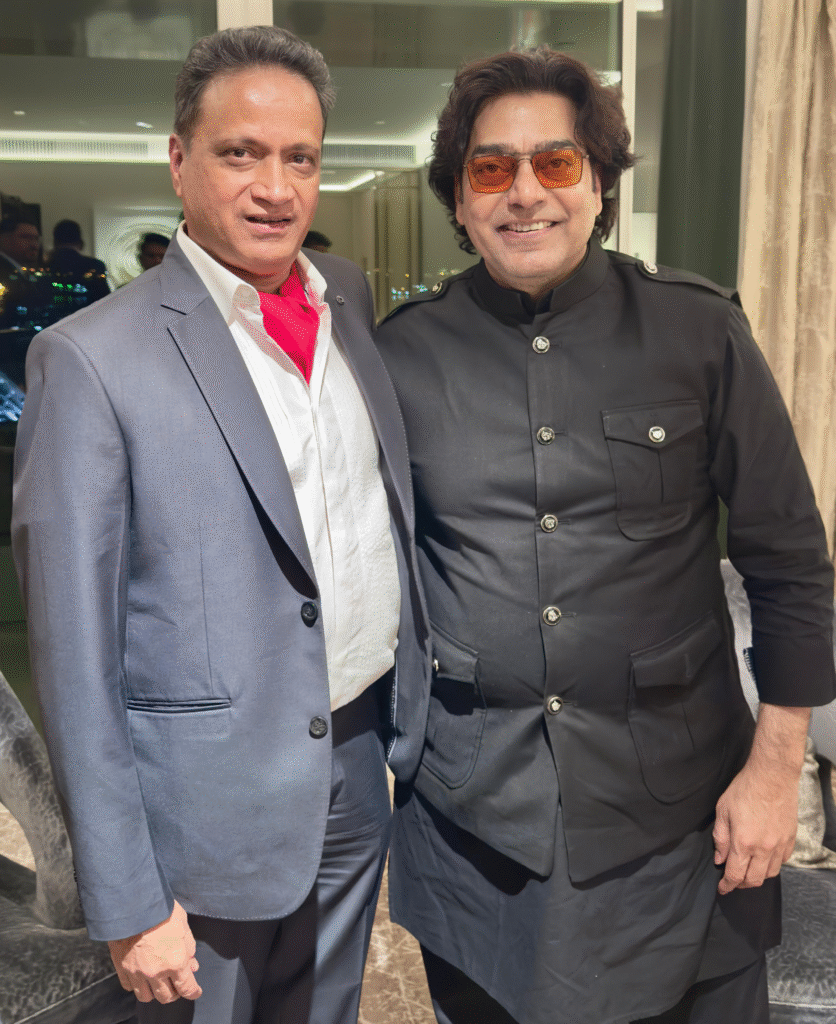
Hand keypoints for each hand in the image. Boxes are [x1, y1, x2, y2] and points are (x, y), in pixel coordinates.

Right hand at [108, 900, 201, 1002]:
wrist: (134, 904)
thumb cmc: (161, 910)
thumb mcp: (183, 924)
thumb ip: (188, 947)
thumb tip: (191, 964)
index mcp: (175, 961)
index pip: (187, 988)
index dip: (193, 992)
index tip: (195, 992)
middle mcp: (156, 971)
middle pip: (167, 997)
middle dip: (175, 992)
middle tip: (177, 984)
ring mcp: (137, 972)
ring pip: (146, 997)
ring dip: (155, 992)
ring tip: (159, 982)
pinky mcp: (122, 968)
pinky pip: (129, 987)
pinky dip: (136, 985)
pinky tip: (141, 976)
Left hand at [712, 703, 809, 894]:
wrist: (772, 776)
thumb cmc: (744, 790)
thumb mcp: (722, 811)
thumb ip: (720, 838)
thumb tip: (719, 859)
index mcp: (743, 843)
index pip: (735, 875)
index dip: (727, 886)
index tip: (722, 889)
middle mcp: (763, 849)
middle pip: (754, 880)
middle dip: (741, 884)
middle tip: (733, 881)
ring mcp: (779, 845)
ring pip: (770, 874)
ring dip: (757, 877)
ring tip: (748, 871)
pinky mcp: (790, 839)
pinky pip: (782, 862)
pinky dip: (771, 865)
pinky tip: (763, 859)